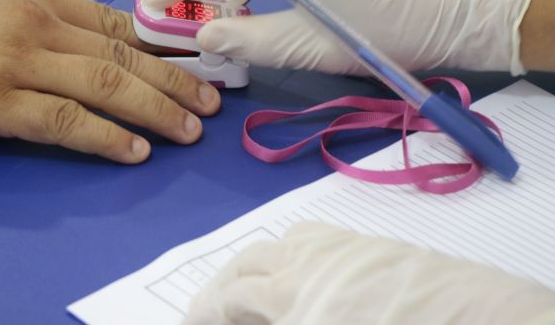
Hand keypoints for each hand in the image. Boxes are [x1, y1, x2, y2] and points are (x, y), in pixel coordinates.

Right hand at [0, 0, 219, 162]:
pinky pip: (65, 121)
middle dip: (176, 80)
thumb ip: (37, 14)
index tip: (196, 63)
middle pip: (123, 54)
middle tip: (211, 103)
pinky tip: (135, 151)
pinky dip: (106, 137)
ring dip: (156, 110)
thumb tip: (85, 35)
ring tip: (190, 131)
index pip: (116, 22)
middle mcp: (33, 20)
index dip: (164, 47)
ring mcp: (15, 59)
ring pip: (105, 85)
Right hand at [184, 222, 554, 324]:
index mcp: (289, 293)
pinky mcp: (367, 244)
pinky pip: (310, 239)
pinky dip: (287, 256)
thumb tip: (244, 316)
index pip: (224, 297)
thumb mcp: (311, 323)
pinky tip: (299, 277)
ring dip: (252, 270)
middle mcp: (304, 259)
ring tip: (250, 297)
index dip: (200, 313)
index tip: (187, 323)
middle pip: (244, 266)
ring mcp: (338, 246)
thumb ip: (268, 320)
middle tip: (212, 315)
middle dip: (220, 292)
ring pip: (276, 245)